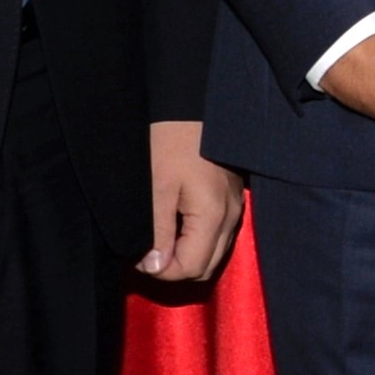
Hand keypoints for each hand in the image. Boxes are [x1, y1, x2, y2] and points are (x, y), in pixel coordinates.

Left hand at [143, 118, 241, 281]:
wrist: (191, 104)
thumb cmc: (169, 141)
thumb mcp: (156, 189)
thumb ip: (157, 232)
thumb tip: (156, 267)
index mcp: (213, 216)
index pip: (191, 268)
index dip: (161, 270)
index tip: (138, 254)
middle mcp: (232, 217)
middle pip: (206, 267)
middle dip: (175, 267)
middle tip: (147, 250)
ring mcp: (236, 207)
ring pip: (214, 253)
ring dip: (187, 253)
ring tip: (159, 237)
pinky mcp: (233, 198)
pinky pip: (219, 234)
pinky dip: (198, 239)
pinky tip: (176, 223)